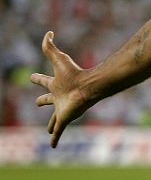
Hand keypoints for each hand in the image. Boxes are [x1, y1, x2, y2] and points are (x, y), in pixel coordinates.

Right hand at [30, 32, 92, 147]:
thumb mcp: (59, 59)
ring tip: (49, 130)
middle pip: (48, 100)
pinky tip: (53, 146)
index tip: (31, 77)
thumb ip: (51, 47)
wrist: (88, 87)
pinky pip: (59, 131)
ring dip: (51, 124)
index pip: (44, 81)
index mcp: (56, 84)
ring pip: (54, 119)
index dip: (37, 79)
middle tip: (37, 102)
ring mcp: (61, 109)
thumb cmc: (74, 74)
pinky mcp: (65, 119)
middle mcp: (58, 97)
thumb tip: (48, 32)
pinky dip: (55, 139)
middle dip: (42, 101)